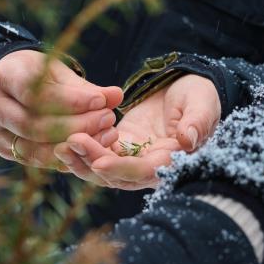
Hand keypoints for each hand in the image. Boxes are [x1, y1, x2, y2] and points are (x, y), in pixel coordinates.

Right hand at [0, 50, 122, 167]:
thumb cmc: (41, 74)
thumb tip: (117, 96)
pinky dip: (63, 157)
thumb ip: (87, 88)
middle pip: (34, 125)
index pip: (36, 94)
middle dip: (76, 125)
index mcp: (5, 77)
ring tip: (104, 135)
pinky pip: (36, 160)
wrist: (15, 83)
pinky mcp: (5, 150)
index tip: (101, 101)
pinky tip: (88, 150)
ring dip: (72, 145)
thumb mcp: (62, 73)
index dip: (70, 101)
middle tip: (108, 119)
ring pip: (34, 148)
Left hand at [54, 74, 220, 188]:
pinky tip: (64, 138)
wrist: (189, 87)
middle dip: (92, 163)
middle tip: (69, 144)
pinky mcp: (121, 145)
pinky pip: (98, 152)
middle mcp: (150, 167)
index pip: (145, 173)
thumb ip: (197, 123)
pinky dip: (83, 149)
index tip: (100, 162)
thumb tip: (187, 140)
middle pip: (117, 176)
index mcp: (173, 162)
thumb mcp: (203, 106)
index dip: (122, 170)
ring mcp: (133, 158)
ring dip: (81, 160)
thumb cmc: (200, 96)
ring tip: (60, 145)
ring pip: (103, 169)